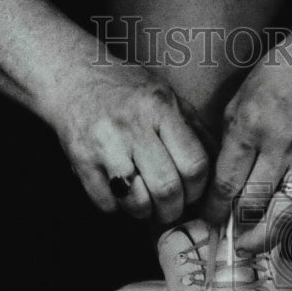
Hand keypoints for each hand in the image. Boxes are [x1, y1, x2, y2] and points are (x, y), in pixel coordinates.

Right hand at [43, 55, 210, 223]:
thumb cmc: (126, 91)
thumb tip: (219, 167)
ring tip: (147, 202)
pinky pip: (108, 205)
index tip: (194, 191)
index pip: (194, 164)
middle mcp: (132, 126)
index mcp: (159, 108)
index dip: (199, 188)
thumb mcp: (166, 97)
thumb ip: (194, 130)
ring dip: (147, 212)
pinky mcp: (81, 163)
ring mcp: (104, 145)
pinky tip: (121, 192)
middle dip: (175, 208)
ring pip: (137, 203)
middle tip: (172, 206)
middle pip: (167, 189)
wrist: (72, 77)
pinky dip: (119, 208)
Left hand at [201, 29, 291, 256]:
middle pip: (252, 205)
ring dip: (269, 236)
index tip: (207, 223)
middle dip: (236, 227)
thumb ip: (228, 145)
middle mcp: (279, 149)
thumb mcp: (237, 102)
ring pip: (287, 211)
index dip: (212, 211)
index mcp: (249, 130)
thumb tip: (219, 185)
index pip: (225, 185)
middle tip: (228, 240)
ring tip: (254, 247)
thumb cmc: (276, 74)